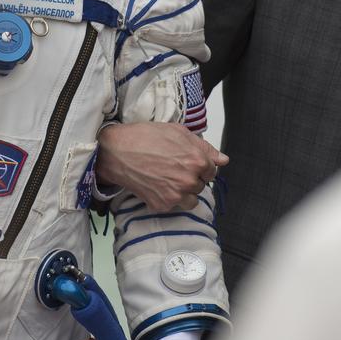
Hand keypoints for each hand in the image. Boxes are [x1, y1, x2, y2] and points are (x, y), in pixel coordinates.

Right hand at [96, 122, 227, 210]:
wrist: (117, 151)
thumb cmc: (146, 136)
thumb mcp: (178, 132)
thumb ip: (204, 147)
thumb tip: (224, 160)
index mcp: (197, 161)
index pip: (212, 171)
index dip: (199, 166)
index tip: (187, 162)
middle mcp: (189, 180)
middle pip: (201, 186)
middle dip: (191, 179)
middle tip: (173, 169)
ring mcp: (176, 195)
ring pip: (191, 201)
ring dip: (184, 193)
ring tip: (168, 180)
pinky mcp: (162, 205)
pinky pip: (173, 207)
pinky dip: (168, 199)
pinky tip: (157, 186)